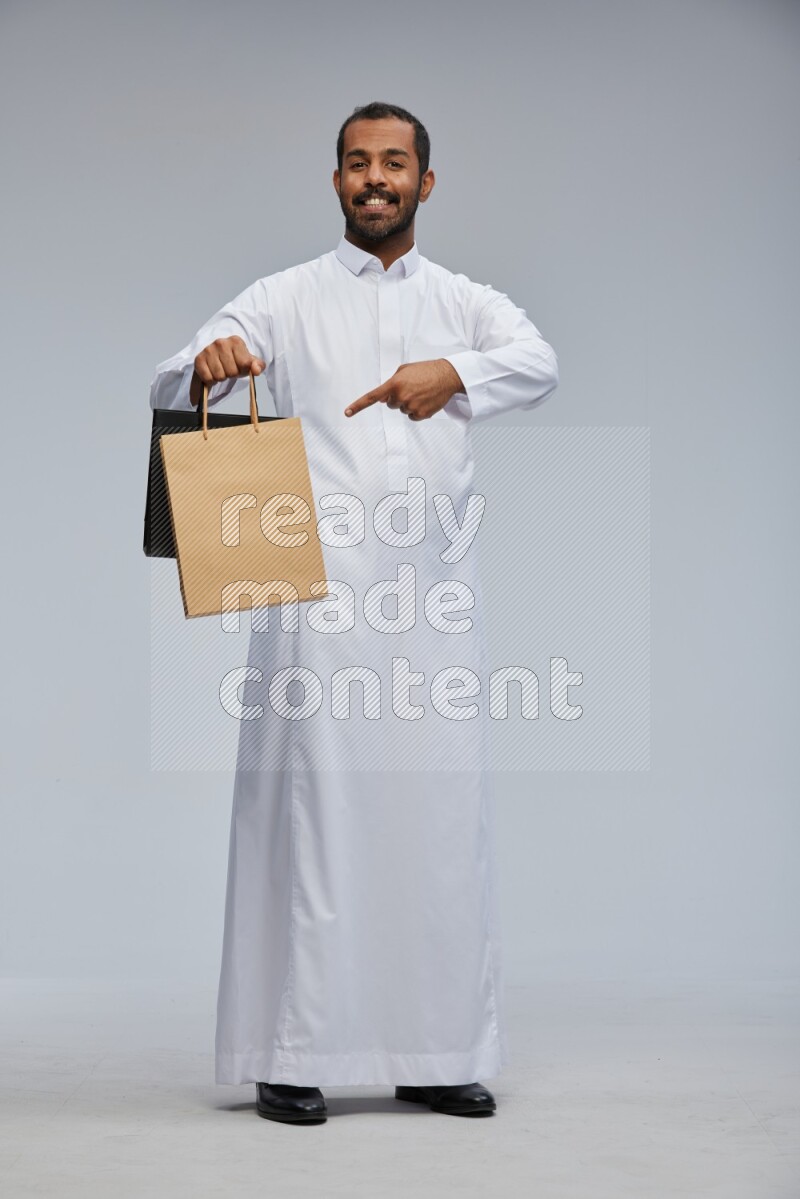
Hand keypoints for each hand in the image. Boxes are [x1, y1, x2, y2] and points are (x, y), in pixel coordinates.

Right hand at [189, 336, 265, 405]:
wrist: (216, 358)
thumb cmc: (235, 360)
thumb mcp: (249, 363)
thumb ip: (258, 366)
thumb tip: (256, 370)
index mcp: (236, 341)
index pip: (245, 364)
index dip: (243, 370)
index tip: (240, 366)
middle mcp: (221, 342)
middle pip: (232, 372)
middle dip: (232, 375)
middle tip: (229, 369)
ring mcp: (208, 350)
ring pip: (219, 376)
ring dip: (221, 378)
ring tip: (221, 371)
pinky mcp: (198, 359)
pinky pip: (208, 378)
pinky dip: (211, 380)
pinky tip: (212, 373)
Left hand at [344, 359, 463, 420]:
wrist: (448, 376)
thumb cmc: (426, 370)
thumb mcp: (405, 370)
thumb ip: (391, 382)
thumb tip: (384, 398)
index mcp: (395, 384)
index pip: (373, 397)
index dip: (358, 405)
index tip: (347, 413)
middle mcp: (401, 397)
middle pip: (391, 404)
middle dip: (398, 397)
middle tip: (413, 388)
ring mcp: (411, 407)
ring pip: (402, 410)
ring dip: (409, 403)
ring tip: (422, 392)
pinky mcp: (421, 415)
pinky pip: (412, 417)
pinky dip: (417, 411)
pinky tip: (426, 400)